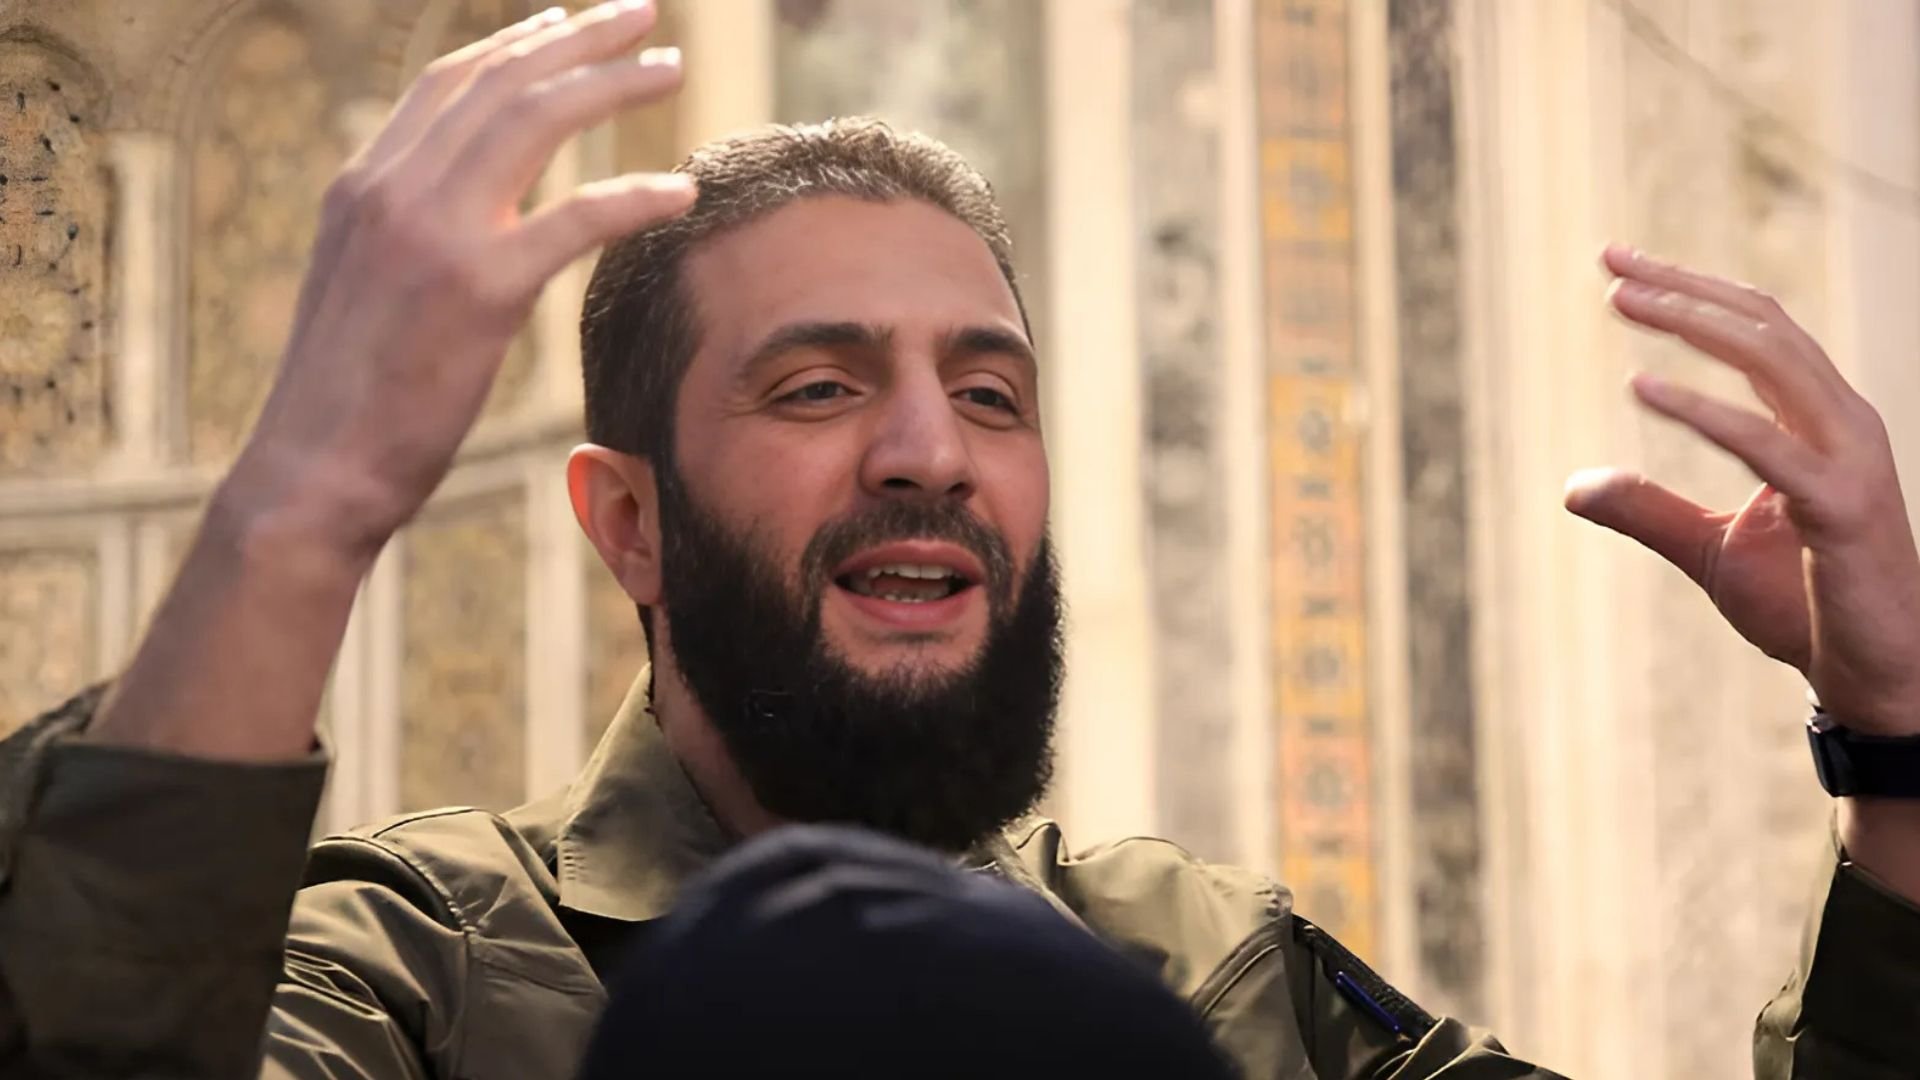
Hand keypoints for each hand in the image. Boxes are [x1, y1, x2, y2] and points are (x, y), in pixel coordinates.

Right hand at [90, 0, 691, 758]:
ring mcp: (432, 234)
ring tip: (671, 69)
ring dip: (612, 86)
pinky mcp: (477, 290)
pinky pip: (573, 219)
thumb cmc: (348, 399)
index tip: (567, 22)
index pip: (447, 85)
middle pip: (500, 83)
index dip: (515, 45)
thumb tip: (461, 220)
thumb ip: (403, 237)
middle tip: (642, 13)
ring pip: (536, 123)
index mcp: (363, 187)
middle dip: (578, 38)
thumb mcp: (361, 291)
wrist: (313, 470)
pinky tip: (680, 191)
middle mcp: (391, 190)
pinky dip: (632, 196)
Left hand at [1565, 245, 1919, 736]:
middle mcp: (1842, 422)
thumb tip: (1573, 487)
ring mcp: (1849, 460)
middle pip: (1763, 324)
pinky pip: (1766, 445)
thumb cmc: (1804, 607)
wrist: (1872, 673)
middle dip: (1683, 287)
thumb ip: (1647, 510)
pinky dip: (1703, 411)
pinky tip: (1641, 388)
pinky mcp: (1840, 507)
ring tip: (1621, 301)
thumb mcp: (1707, 549)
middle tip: (1609, 263)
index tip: (1619, 264)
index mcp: (1819, 420)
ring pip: (1772, 360)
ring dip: (1691, 323)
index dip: (1692, 289)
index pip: (1757, 327)